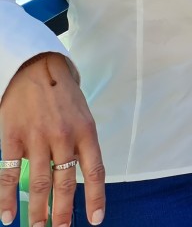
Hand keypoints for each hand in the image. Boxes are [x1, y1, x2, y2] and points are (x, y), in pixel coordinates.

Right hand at [0, 53, 104, 226]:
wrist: (37, 68)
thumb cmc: (63, 96)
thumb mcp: (82, 116)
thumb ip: (80, 145)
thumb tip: (74, 177)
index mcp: (86, 131)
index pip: (95, 171)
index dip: (96, 197)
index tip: (95, 219)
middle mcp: (64, 137)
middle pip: (65, 183)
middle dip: (63, 213)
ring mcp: (38, 138)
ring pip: (40, 184)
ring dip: (38, 211)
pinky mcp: (14, 138)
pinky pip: (10, 174)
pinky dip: (8, 198)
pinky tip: (7, 216)